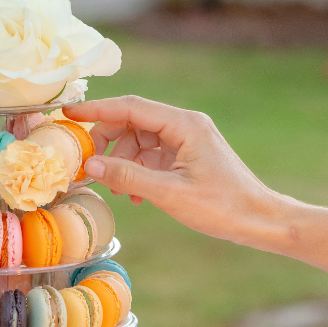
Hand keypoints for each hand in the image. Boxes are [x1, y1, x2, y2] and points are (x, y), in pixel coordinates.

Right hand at [63, 96, 283, 248]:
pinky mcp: (188, 157)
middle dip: (108, 142)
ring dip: (123, 162)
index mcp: (184, 125)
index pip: (131, 107)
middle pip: (133, 121)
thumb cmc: (221, 207)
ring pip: (140, 140)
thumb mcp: (169, 193)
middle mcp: (186, 125)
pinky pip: (153, 156)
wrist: (258, 220)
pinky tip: (136, 195)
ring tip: (119, 190)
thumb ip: (128, 176)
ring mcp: (187, 141)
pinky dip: (138, 171)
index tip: (69, 112)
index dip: (97, 109)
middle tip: (89, 166)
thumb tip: (92, 165)